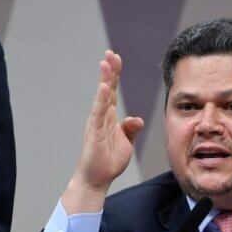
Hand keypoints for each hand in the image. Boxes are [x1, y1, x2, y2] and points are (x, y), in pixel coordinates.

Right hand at [62, 51, 143, 213]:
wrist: (96, 178)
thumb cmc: (108, 160)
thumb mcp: (126, 143)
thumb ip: (131, 129)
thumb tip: (137, 119)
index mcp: (109, 117)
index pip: (113, 91)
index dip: (115, 75)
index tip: (116, 58)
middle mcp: (101, 116)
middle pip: (107, 89)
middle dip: (109, 71)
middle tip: (111, 53)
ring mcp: (96, 123)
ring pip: (101, 97)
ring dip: (105, 79)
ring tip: (106, 63)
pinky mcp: (93, 132)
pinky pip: (98, 113)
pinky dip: (101, 100)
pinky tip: (104, 88)